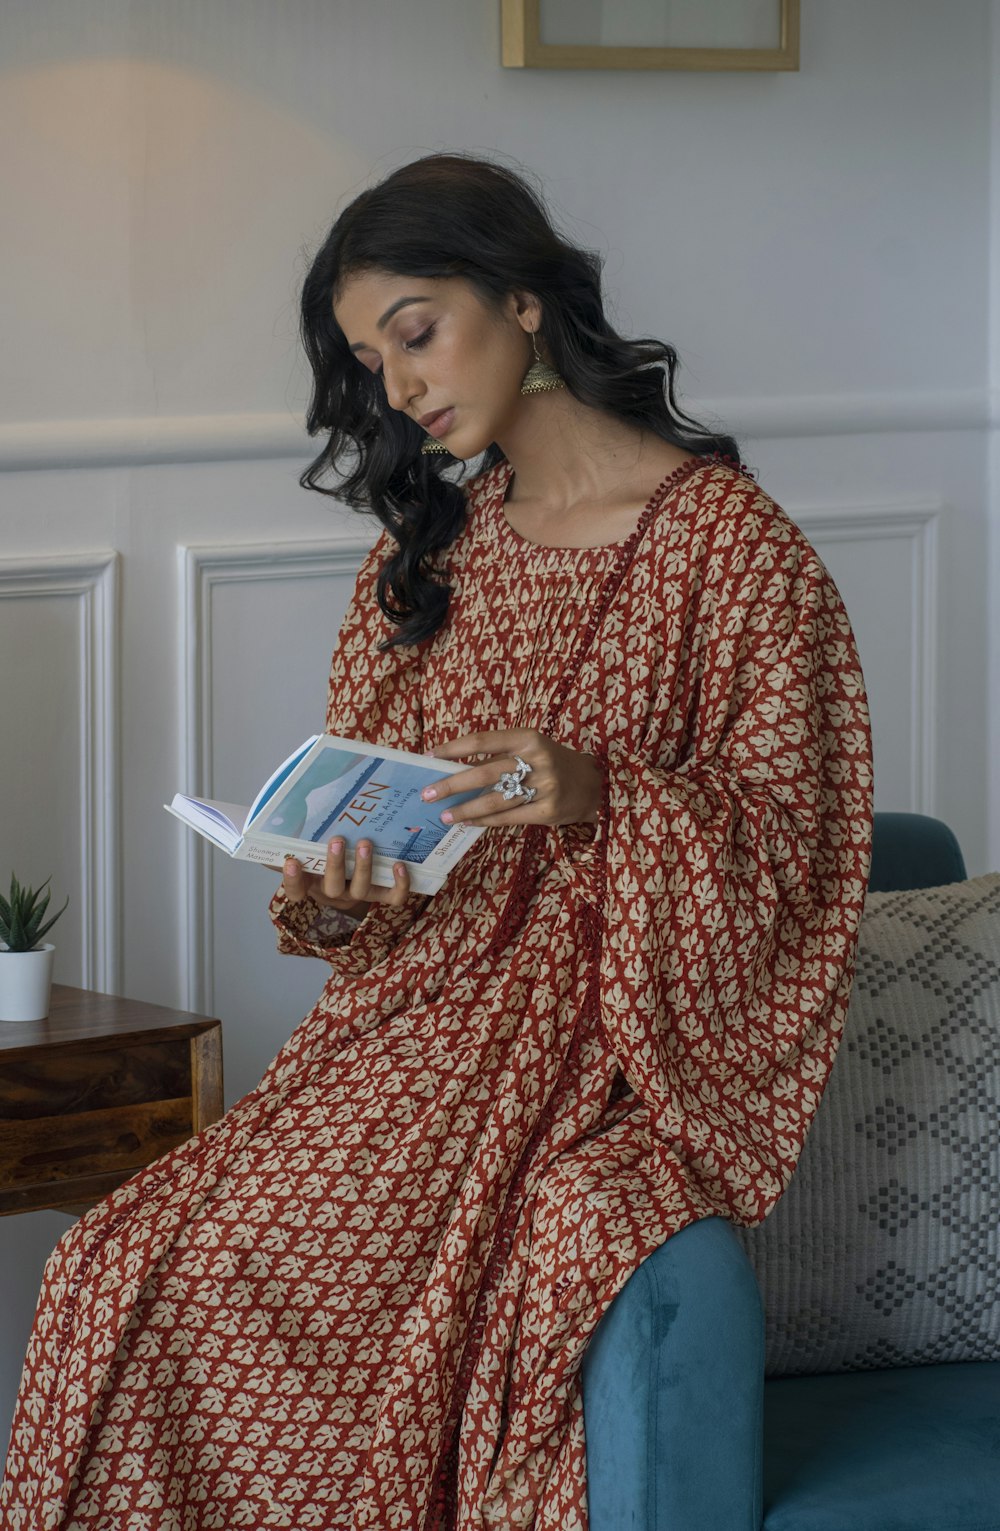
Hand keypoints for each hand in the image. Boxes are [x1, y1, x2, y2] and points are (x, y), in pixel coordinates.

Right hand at [281, 837, 412, 915]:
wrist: (346, 873)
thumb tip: (264, 830)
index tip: (292, 862)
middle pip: (332, 888)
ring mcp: (357, 894)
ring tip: (366, 844)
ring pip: (361, 890)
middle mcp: (333, 893)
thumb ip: (283, 844)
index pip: (295, 891)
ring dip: (364, 868)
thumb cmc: (320, 856)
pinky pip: (392, 897)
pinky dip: (400, 885)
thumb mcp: (301, 849)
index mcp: (310, 885)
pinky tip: (399, 865)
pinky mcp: (380, 893)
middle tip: (336, 841)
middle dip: (335, 864)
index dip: (293, 880)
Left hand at [425, 730, 602, 828]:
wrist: (594, 785)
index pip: (483, 741)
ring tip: (444, 815)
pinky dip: (485, 821)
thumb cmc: (552, 763)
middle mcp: (537, 760)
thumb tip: (455, 769)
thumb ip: (500, 756)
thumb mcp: (531, 749)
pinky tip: (468, 823)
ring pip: (494, 799)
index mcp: (529, 738)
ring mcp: (544, 787)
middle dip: (451, 785)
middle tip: (427, 794)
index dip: (454, 748)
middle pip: (484, 773)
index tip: (430, 756)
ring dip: (465, 809)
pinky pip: (508, 817)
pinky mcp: (548, 811)